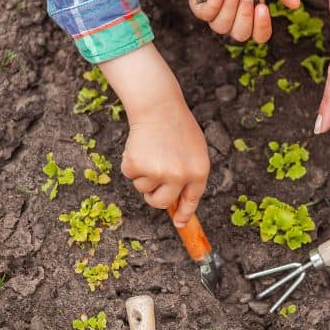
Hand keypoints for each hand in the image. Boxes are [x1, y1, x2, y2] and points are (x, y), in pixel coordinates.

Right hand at [99, 44, 209, 227]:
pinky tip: (139, 146)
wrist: (158, 106)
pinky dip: (131, 163)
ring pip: (143, 188)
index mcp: (199, 171)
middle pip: (161, 202)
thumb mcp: (194, 150)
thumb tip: (177, 202)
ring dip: (143, 174)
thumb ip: (189, 174)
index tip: (179, 223)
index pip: (191, 200)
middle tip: (152, 181)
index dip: (184, 214)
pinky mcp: (138, 166)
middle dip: (153, 197)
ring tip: (151, 150)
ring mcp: (158, 172)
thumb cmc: (177, 126)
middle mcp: (180, 175)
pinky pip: (130, 175)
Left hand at [181, 0, 299, 42]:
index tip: (263, 7)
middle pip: (240, 34)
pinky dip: (214, 4)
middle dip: (244, 15)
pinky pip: (204, 15)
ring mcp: (216, 13)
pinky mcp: (200, 5)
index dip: (262, 27)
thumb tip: (296, 4)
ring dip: (230, 8)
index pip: (259, 35)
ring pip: (221, 27)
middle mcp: (234, 18)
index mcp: (252, 15)